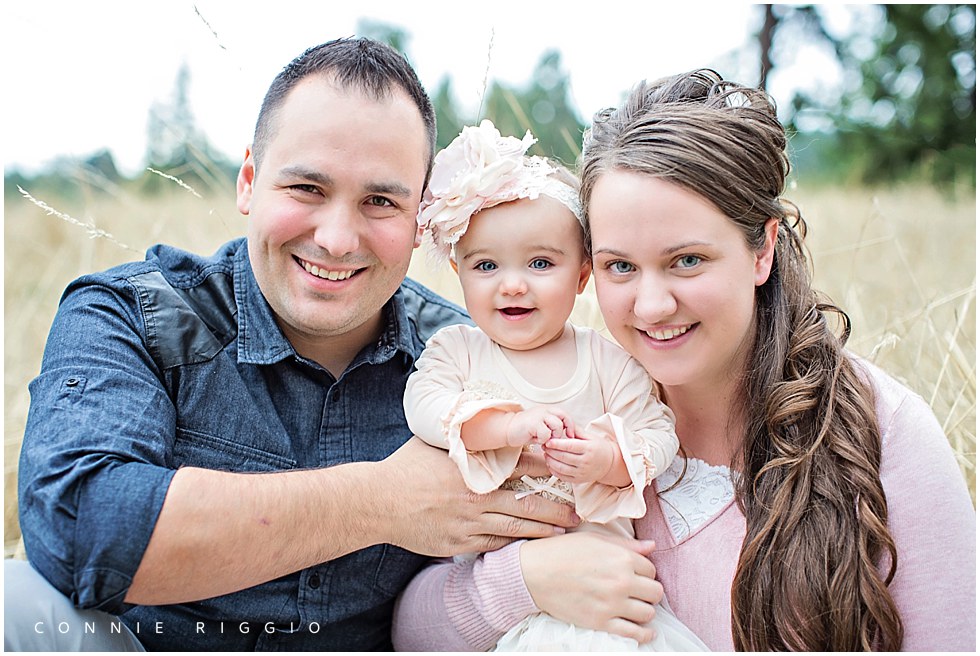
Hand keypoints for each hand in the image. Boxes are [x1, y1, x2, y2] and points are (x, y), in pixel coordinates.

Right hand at [377, 438, 579, 556]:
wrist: (378, 502)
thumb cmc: (405, 467)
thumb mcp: (436, 442)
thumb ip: (461, 434)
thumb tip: (475, 412)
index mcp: (475, 469)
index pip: (521, 468)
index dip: (546, 469)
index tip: (564, 469)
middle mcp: (477, 498)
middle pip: (527, 505)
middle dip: (556, 509)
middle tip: (577, 512)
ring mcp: (470, 524)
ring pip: (516, 529)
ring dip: (543, 531)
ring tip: (564, 532)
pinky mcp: (460, 544)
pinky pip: (494, 545)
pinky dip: (514, 544)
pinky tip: (529, 545)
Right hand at [506, 407, 574, 446]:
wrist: (507, 430)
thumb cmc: (525, 430)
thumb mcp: (542, 426)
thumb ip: (553, 427)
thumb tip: (568, 436)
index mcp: (547, 410)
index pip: (565, 415)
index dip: (571, 425)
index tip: (571, 436)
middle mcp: (544, 410)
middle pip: (564, 417)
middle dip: (565, 430)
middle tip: (559, 439)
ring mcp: (539, 415)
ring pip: (557, 426)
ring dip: (554, 436)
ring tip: (545, 440)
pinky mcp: (533, 423)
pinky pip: (546, 434)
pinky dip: (543, 440)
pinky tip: (536, 440)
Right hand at [520, 533, 661, 643]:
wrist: (534, 573)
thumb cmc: (561, 552)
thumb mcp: (594, 539)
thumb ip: (626, 545)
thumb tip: (651, 546)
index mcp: (621, 558)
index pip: (651, 569)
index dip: (644, 572)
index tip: (636, 574)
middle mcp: (621, 581)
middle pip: (655, 592)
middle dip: (650, 591)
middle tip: (640, 592)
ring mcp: (612, 604)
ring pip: (648, 613)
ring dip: (645, 610)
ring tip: (636, 607)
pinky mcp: (600, 623)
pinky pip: (634, 634)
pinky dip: (644, 634)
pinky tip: (645, 631)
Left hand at [541, 436, 617, 483]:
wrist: (609, 463)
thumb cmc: (599, 448)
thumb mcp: (590, 436)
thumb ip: (576, 430)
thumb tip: (564, 424)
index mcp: (589, 449)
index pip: (569, 447)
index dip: (556, 444)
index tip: (548, 441)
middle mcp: (585, 462)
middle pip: (563, 457)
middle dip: (551, 451)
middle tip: (544, 445)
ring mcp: (582, 473)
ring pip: (561, 468)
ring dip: (550, 461)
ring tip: (546, 454)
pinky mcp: (578, 480)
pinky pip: (562, 477)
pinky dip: (553, 470)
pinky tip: (550, 463)